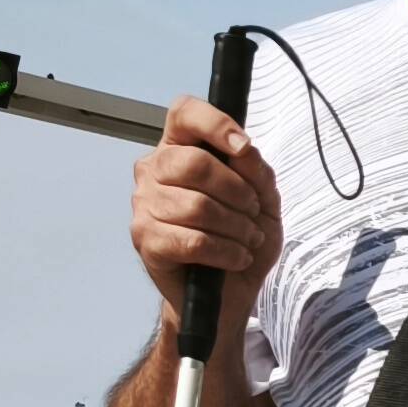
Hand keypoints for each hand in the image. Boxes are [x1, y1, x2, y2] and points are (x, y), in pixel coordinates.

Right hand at [129, 96, 282, 332]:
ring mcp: (144, 204)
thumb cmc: (240, 238)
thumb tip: (244, 151)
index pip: (183, 113)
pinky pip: (193, 240)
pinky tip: (235, 257)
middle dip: (238, 192)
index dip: (214, 123)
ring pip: (197, 206)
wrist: (229, 293)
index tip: (243, 147)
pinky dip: (226, 251)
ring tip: (248, 240)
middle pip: (195, 163)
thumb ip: (257, 172)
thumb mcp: (263, 201)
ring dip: (237, 227)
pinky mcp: (145, 240)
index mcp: (179, 148)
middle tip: (252, 214)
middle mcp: (153, 170)